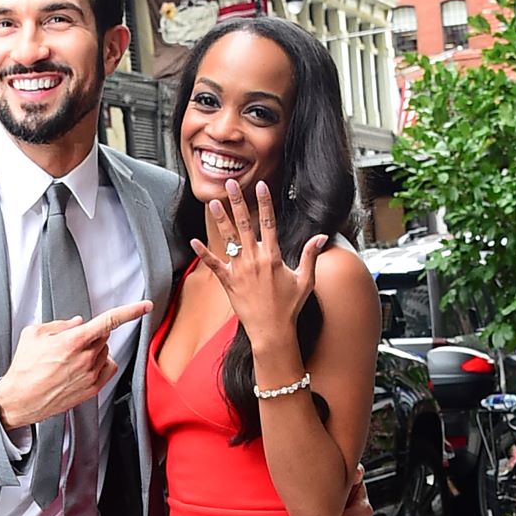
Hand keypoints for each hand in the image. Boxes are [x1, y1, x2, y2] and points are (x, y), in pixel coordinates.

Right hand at [0, 300, 152, 428]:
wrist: (21, 399)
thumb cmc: (24, 367)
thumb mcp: (34, 334)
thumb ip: (60, 324)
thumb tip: (78, 322)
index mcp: (73, 341)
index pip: (109, 320)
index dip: (131, 311)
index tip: (145, 305)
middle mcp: (86, 358)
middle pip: (104, 336)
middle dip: (91, 334)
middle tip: (70, 342)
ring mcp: (91, 375)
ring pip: (105, 352)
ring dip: (94, 350)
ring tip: (70, 359)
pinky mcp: (92, 389)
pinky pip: (108, 368)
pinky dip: (101, 363)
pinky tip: (85, 366)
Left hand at [191, 180, 326, 353]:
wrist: (272, 332)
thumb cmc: (290, 307)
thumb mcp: (306, 280)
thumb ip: (311, 255)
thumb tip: (321, 236)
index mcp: (273, 257)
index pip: (269, 223)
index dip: (264, 203)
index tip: (260, 186)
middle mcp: (255, 260)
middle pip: (245, 225)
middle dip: (237, 202)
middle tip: (230, 183)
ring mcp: (239, 271)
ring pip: (228, 240)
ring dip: (221, 220)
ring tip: (214, 202)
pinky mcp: (228, 282)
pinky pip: (213, 265)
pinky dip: (203, 253)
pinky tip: (194, 240)